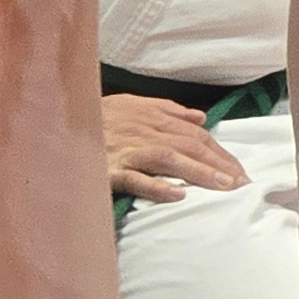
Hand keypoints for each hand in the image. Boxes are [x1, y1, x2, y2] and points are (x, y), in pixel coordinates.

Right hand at [105, 90, 246, 202]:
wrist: (56, 121)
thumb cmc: (97, 116)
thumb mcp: (132, 104)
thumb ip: (168, 110)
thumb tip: (201, 117)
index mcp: (150, 115)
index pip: (195, 134)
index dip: (220, 152)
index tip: (240, 170)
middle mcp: (142, 130)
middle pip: (188, 145)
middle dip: (219, 164)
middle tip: (242, 183)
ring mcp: (125, 149)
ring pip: (169, 158)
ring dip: (199, 172)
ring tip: (223, 187)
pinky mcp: (108, 169)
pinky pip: (135, 178)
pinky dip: (157, 186)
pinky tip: (178, 194)